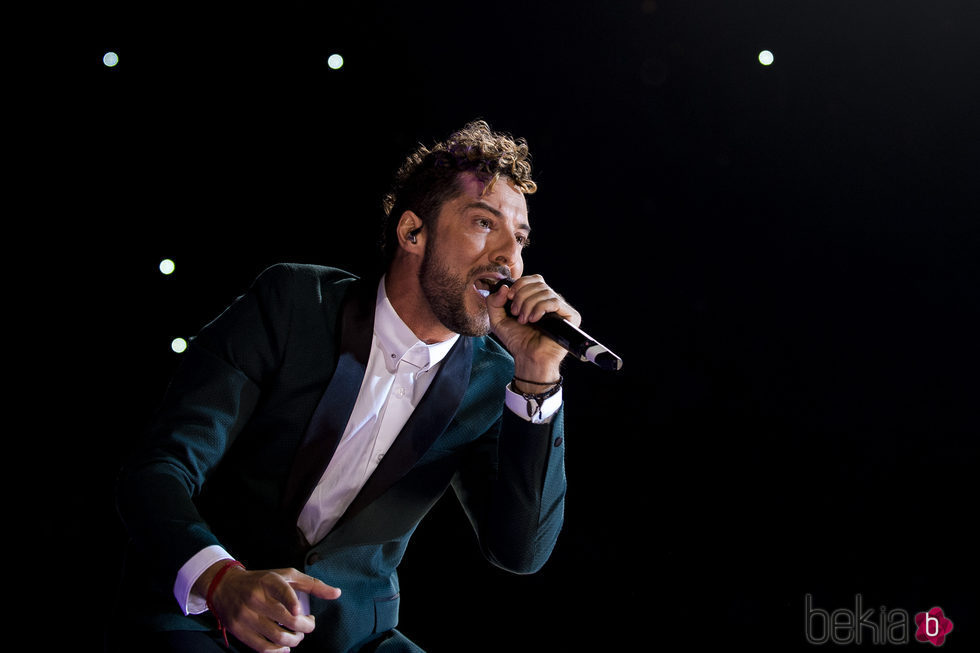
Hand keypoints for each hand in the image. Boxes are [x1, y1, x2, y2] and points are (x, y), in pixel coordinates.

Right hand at [199, 564, 340, 652]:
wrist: (225, 586)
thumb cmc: (263, 580)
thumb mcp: (286, 575)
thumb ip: (312, 584)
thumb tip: (337, 593)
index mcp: (269, 581)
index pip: (281, 590)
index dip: (291, 601)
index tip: (299, 611)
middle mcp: (256, 597)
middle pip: (286, 619)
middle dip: (305, 627)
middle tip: (309, 625)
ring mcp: (246, 615)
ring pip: (277, 637)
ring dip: (295, 641)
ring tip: (298, 636)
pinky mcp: (239, 630)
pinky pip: (262, 648)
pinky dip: (278, 651)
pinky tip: (286, 647)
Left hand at [486, 274, 580, 386]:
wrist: (528, 358)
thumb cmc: (516, 340)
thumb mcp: (497, 320)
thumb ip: (494, 302)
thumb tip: (504, 287)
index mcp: (537, 298)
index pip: (533, 279)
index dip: (519, 284)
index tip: (509, 297)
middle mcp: (550, 301)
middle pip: (538, 283)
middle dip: (522, 296)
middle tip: (516, 313)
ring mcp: (561, 308)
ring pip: (545, 291)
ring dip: (529, 305)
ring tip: (524, 320)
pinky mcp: (570, 316)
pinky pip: (555, 301)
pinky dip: (540, 308)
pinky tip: (534, 320)